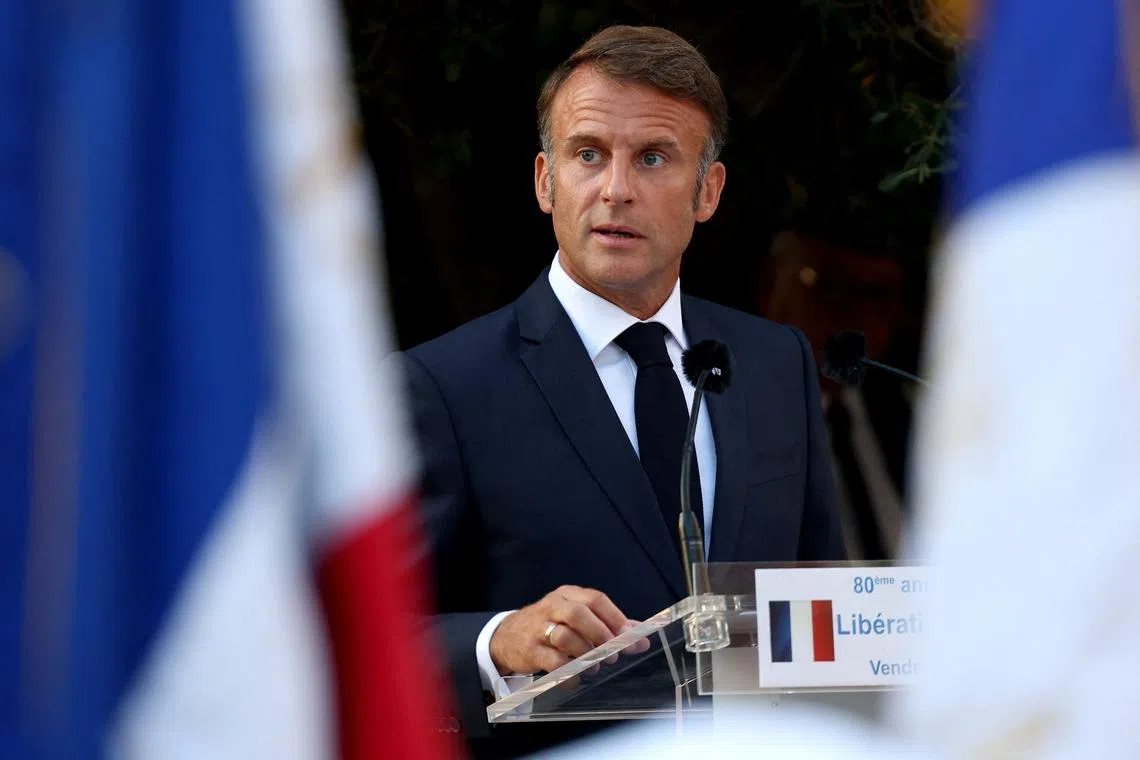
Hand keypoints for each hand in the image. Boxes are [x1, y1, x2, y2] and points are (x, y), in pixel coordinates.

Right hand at [490, 585, 632, 675]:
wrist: (507, 637)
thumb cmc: (549, 626)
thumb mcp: (575, 617)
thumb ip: (608, 624)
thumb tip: (640, 636)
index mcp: (567, 594)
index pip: (595, 599)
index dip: (616, 618)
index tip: (631, 637)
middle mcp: (552, 606)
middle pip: (579, 613)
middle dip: (601, 635)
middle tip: (614, 654)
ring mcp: (539, 628)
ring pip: (566, 636)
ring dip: (586, 654)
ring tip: (595, 666)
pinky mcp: (530, 650)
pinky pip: (554, 662)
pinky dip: (570, 673)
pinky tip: (576, 677)